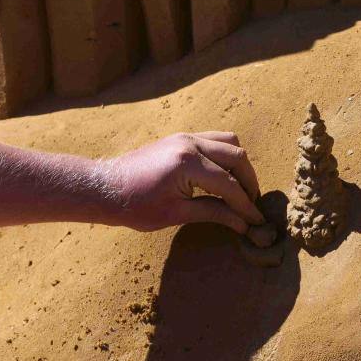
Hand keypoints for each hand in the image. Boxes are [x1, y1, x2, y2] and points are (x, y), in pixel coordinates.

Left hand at [106, 132, 262, 233]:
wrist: (104, 188)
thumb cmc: (135, 206)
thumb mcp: (177, 214)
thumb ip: (214, 214)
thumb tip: (243, 223)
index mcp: (188, 163)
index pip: (229, 184)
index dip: (246, 205)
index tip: (256, 221)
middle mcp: (190, 143)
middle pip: (237, 156)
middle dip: (249, 182)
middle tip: (251, 205)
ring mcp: (186, 136)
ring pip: (229, 142)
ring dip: (240, 165)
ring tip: (241, 189)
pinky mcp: (182, 138)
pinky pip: (216, 139)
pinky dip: (227, 156)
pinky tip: (226, 176)